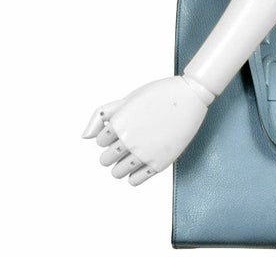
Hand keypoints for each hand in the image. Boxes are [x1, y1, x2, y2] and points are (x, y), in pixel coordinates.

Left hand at [82, 75, 211, 185]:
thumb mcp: (128, 98)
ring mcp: (144, 153)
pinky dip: (134, 175)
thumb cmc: (159, 93)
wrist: (190, 95)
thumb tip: (85, 138)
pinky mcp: (159, 163)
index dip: (111, 136)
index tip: (126, 127)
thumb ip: (102, 115)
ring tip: (135, 153)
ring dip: (122, 165)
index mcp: (119, 123)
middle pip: (105, 160)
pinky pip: (135, 181)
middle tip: (129, 142)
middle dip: (113, 153)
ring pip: (117, 173)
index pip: (100, 142)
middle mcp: (129, 140)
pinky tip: (142, 163)